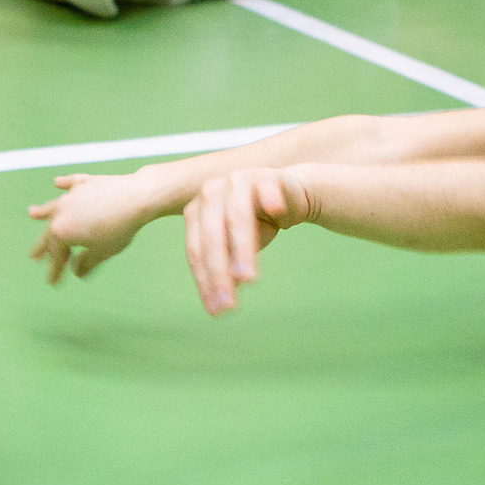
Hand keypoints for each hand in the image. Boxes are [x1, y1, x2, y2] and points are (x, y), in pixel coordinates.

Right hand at [25, 172, 154, 284]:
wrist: (135, 198)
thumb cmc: (118, 229)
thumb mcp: (101, 252)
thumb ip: (86, 263)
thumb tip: (77, 271)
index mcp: (61, 231)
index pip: (56, 255)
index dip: (55, 271)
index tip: (53, 282)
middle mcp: (61, 212)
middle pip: (50, 233)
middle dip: (43, 247)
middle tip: (34, 256)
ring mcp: (72, 195)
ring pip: (54, 205)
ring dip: (43, 211)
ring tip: (32, 213)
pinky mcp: (86, 183)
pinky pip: (72, 183)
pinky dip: (65, 184)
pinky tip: (58, 182)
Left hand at [183, 167, 315, 316]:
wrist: (288, 194)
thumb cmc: (258, 223)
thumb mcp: (238, 247)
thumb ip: (227, 265)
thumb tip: (221, 300)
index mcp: (197, 212)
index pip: (196, 250)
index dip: (205, 281)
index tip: (217, 310)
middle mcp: (211, 194)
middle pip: (212, 237)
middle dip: (219, 273)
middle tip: (229, 303)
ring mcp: (236, 181)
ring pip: (237, 217)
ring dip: (242, 249)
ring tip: (248, 278)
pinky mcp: (265, 175)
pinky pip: (267, 187)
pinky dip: (270, 199)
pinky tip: (275, 211)